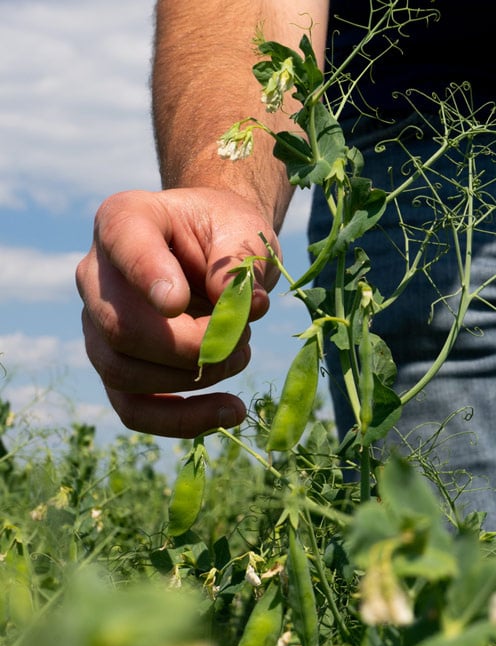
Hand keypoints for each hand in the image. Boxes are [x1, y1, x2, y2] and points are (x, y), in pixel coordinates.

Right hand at [76, 187, 281, 437]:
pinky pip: (134, 409)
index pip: (122, 244)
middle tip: (242, 339)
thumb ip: (239, 263)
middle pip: (121, 328)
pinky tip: (231, 411)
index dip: (146, 276)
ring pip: (124, 373)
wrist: (217, 249)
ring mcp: (99, 325)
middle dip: (191, 346)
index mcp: (124, 220)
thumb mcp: (244, 231)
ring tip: (241, 355)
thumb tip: (240, 310)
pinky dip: (184, 420)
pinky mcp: (119, 367)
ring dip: (195, 377)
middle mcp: (97, 275)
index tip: (178, 302)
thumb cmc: (226, 233)